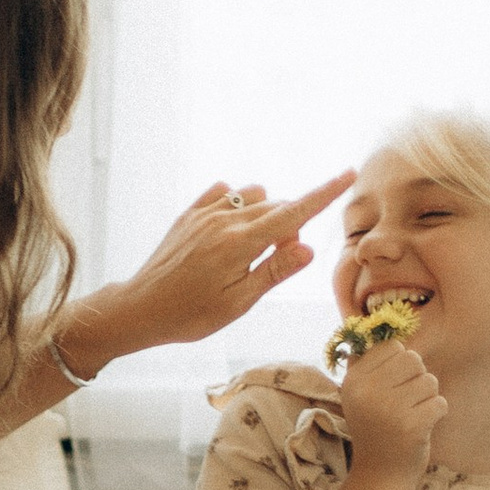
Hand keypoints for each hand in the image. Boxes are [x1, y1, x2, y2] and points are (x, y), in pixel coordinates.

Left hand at [83, 177, 350, 362]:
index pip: (294, 214)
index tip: (348, 174)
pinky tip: (229, 230)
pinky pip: (225, 192)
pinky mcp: (190, 212)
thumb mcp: (238, 303)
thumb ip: (274, 271)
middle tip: (274, 264)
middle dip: (289, 228)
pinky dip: (237, 205)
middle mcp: (224, 220)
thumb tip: (308, 247)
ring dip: (264, 214)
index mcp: (240, 244)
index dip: (324, 194)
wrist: (141, 308)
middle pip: (277, 207)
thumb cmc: (190, 314)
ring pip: (253, 196)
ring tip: (250, 250)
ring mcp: (205, 213)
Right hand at [335, 342, 445, 489]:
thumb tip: (375, 325)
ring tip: (412, 415)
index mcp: (354, 380)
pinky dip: (437, 413)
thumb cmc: (376, 428)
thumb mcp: (360, 395)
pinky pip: (440, 402)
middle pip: (413, 359)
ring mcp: (390, 410)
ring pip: (430, 380)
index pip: (392, 347)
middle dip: (417, 378)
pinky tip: (422, 427)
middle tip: (405, 402)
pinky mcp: (412, 426)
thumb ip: (366, 362)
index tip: (391, 387)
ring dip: (428, 397)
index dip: (400, 364)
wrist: (381, 475)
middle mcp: (368, 392)